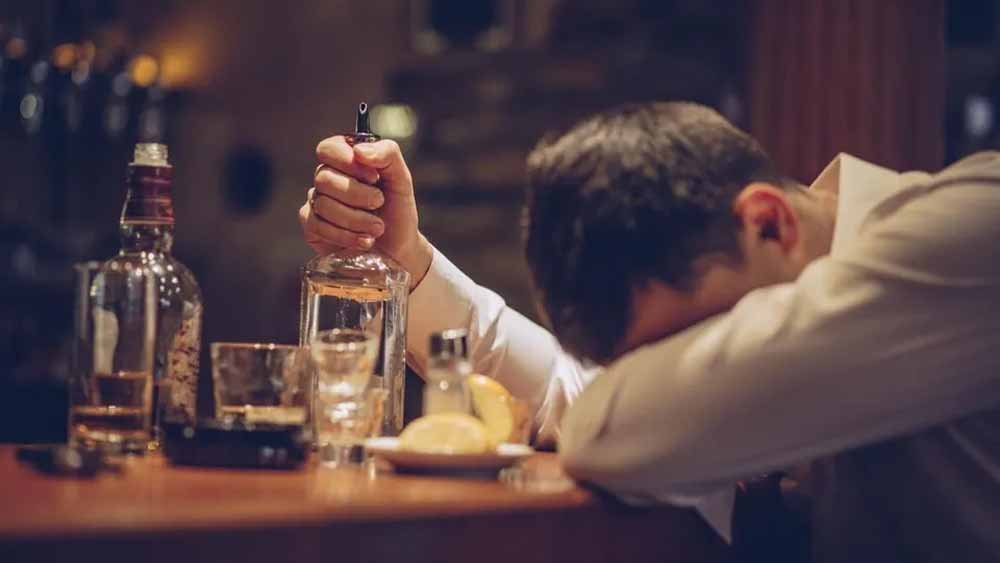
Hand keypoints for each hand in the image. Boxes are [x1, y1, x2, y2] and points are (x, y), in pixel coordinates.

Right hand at [299, 136, 432, 286]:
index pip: (328, 149)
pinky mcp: (312, 227)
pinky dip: (346, 235)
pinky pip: (317, 226)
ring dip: (356, 219)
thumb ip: (387, 154)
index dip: (348, 162)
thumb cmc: (397, 210)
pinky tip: (364, 240)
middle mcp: (327, 178)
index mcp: (346, 160)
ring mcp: (317, 202)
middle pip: (324, 178)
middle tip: (379, 203)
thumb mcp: (401, 179)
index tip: (374, 177)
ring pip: (323, 204)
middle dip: (357, 194)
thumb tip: (359, 150)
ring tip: (377, 227)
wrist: (398, 248)